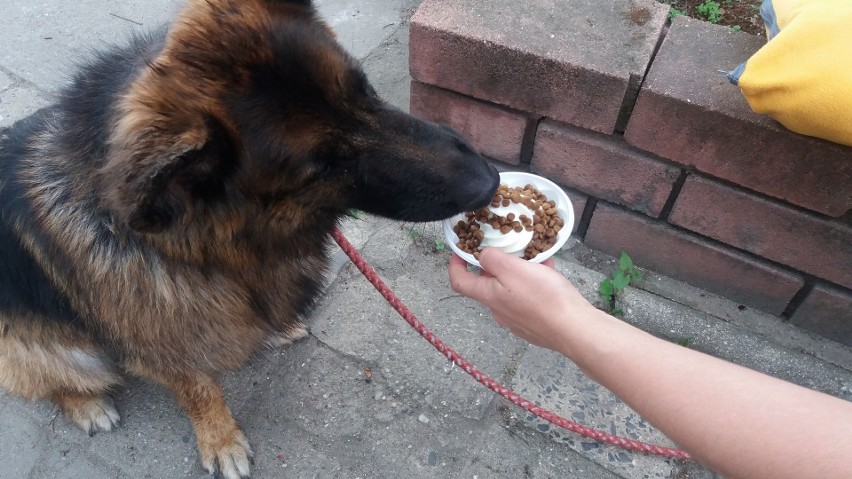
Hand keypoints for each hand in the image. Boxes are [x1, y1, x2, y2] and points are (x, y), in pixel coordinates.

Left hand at [448, 248, 594, 351]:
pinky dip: (535, 283)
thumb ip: (493, 259)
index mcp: (489, 296)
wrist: (574, 329)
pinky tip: (550, 273)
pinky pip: (528, 298)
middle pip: (488, 283)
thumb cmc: (543, 297)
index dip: (455, 264)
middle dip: (497, 264)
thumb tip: (482, 256)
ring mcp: (517, 320)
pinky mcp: (534, 324)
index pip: (459, 281)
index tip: (460, 249)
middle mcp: (499, 310)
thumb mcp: (513, 269)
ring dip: (520, 272)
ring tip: (537, 259)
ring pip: (511, 289)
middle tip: (511, 249)